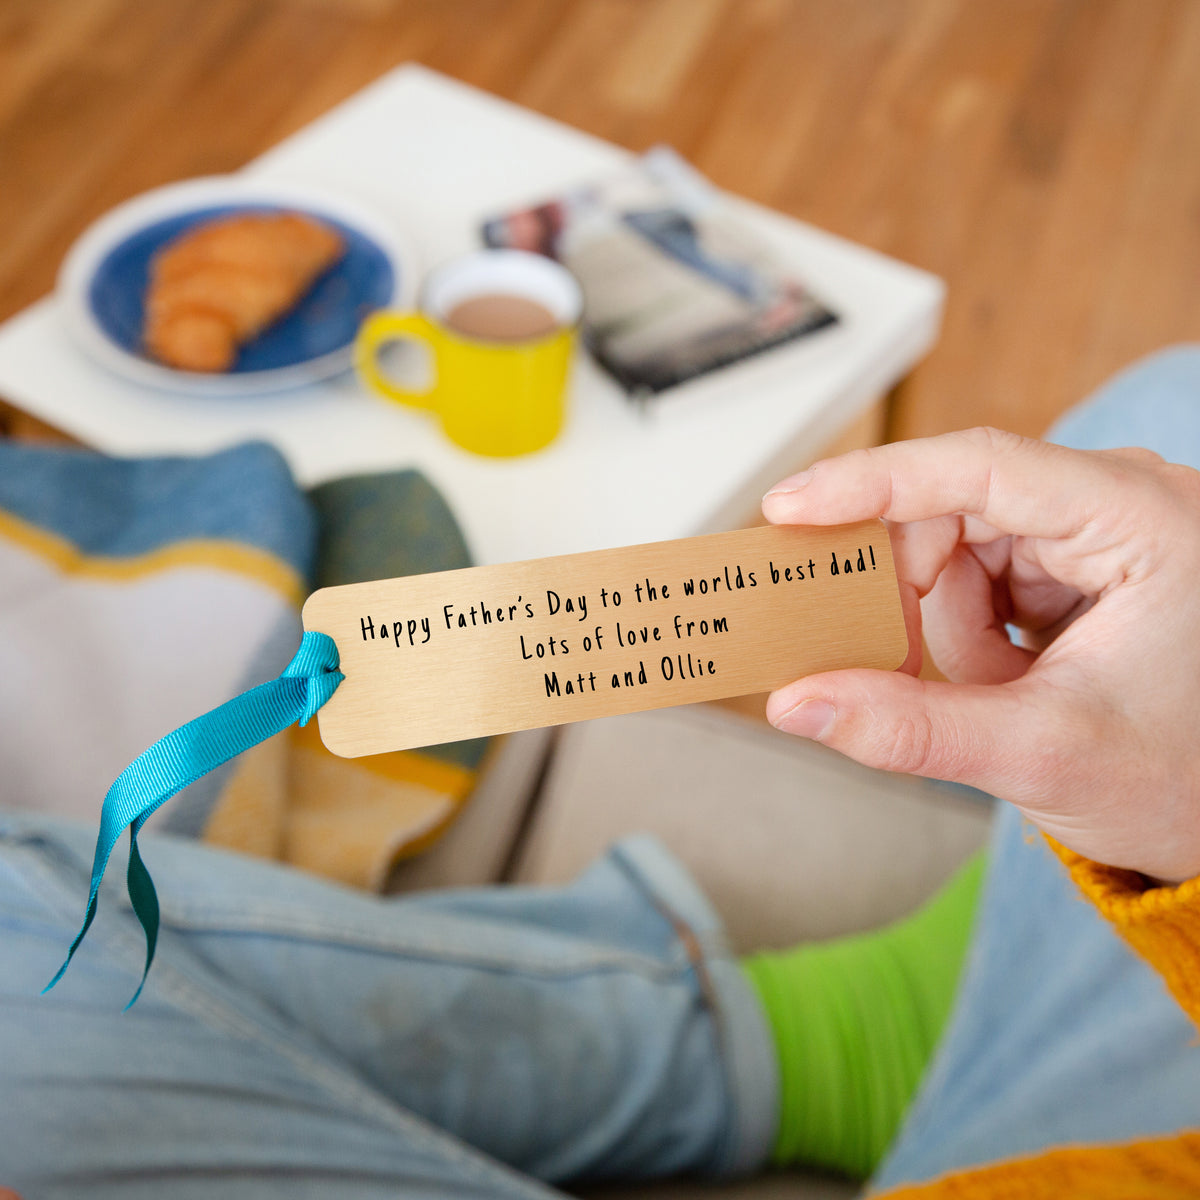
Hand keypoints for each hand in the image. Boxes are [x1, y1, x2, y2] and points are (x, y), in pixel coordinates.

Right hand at [762, 427, 1199, 883]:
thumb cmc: (1186, 776)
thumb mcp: (1042, 753)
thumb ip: (911, 728)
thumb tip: (799, 703)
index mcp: (1143, 521)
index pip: (983, 468)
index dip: (872, 483)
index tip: (789, 507)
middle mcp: (1118, 503)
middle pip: (953, 510)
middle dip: (908, 591)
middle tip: (872, 651)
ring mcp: (1093, 530)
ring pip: (953, 549)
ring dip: (947, 629)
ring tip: (997, 691)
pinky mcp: (1070, 561)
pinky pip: (973, 575)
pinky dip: (965, 634)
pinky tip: (1005, 679)